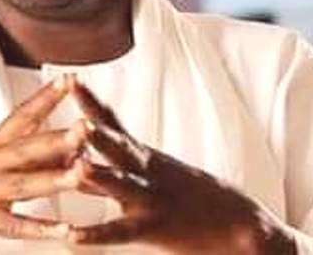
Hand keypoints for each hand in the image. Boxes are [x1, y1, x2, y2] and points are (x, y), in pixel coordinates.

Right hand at [0, 76, 85, 254]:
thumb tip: (43, 147)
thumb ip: (7, 155)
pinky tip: (68, 233)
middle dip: (62, 134)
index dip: (47, 97)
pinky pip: (16, 227)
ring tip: (85, 171)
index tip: (71, 78)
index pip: (22, 115)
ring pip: (28, 183)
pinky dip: (42, 230)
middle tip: (90, 122)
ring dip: (58, 177)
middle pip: (30, 146)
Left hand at [67, 81, 296, 253]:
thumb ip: (125, 162)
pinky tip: (72, 235)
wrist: (244, 226)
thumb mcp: (159, 171)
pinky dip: (96, 234)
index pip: (114, 122)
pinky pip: (120, 232)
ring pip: (119, 182)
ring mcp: (150, 199)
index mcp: (144, 156)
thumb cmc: (197, 199)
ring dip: (97, 173)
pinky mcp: (155, 230)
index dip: (91, 100)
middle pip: (114, 141)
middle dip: (90, 120)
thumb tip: (87, 154)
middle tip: (69, 97)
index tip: (70, 78)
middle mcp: (146, 171)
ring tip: (76, 164)